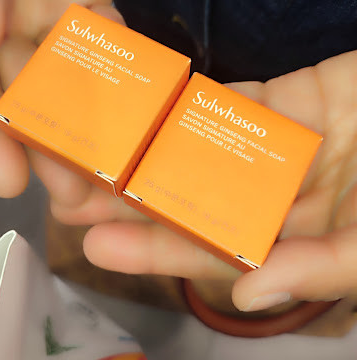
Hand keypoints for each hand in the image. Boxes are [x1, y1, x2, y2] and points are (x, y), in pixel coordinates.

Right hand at [0, 0, 115, 195]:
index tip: (7, 183)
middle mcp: (3, 22)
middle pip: (24, 95)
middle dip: (46, 146)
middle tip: (70, 195)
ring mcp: (49, 12)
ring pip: (68, 80)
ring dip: (86, 125)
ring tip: (105, 171)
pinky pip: (105, 42)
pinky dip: (118, 76)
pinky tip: (133, 111)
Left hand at [46, 51, 356, 310]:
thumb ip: (327, 269)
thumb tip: (249, 293)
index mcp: (295, 241)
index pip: (209, 251)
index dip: (154, 248)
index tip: (97, 241)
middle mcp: (273, 197)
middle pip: (187, 199)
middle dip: (129, 196)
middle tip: (67, 190)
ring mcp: (273, 146)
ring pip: (195, 147)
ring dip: (144, 147)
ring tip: (88, 145)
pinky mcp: (281, 100)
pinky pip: (222, 101)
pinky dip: (183, 101)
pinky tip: (139, 101)